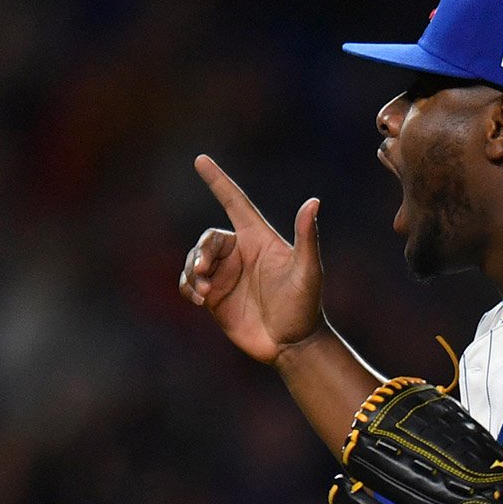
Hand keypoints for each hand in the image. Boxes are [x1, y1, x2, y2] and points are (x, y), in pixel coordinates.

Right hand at [181, 155, 324, 363]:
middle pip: (208, 238)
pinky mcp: (215, 298)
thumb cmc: (306, 306)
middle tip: (206, 271)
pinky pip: (189, 283)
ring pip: (195, 260)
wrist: (293, 344)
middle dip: (202, 251)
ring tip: (206, 292)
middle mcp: (240, 253)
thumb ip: (307, 237)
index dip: (218, 180)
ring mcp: (226, 275)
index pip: (234, 202)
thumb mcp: (308, 271)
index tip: (200, 159)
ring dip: (194, 272)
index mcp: (259, 239)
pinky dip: (188, 286)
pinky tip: (200, 299)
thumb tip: (314, 201)